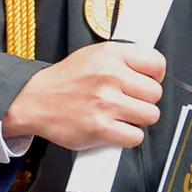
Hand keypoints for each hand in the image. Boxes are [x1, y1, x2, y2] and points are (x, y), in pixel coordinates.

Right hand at [2, 42, 164, 150]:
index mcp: (110, 54)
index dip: (156, 75)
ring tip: (122, 114)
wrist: (35, 100)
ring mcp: (106, 103)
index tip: (149, 80)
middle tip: (131, 100)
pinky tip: (116, 127)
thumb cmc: (65, 79)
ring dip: (139, 118)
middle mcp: (110, 76)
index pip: (156, 63)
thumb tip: (151, 68)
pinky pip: (135, 136)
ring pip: (150, 115)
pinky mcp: (100, 128)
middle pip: (155, 93)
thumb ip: (122, 58)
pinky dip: (128, 136)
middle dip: (145, 99)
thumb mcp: (93, 54)